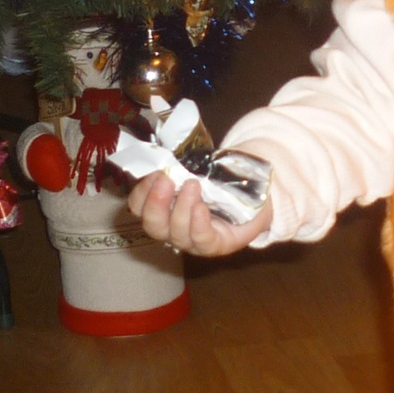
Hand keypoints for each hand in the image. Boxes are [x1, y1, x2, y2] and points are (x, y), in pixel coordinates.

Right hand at [125, 171, 270, 256]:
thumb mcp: (199, 169)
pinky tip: (201, 208)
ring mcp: (192, 241)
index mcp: (162, 209)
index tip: (154, 172)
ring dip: (181, 208)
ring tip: (192, 185)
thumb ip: (182, 162)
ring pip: (176, 233)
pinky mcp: (214, 245)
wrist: (254, 199)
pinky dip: (198, 223)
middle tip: (165, 179)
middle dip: (156, 203)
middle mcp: (172, 229)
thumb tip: (170, 147)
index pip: (139, 207)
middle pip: (153, 225)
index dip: (142, 192)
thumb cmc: (220, 183)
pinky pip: (201, 239)